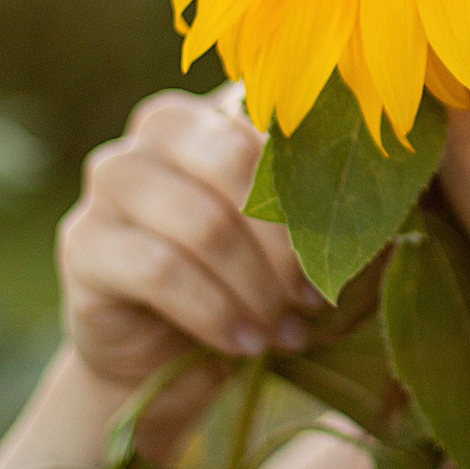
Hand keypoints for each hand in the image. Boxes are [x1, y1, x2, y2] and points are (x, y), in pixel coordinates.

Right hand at [57, 82, 324, 397]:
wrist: (165, 360)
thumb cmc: (249, 286)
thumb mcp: (298, 244)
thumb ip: (330, 208)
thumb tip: (387, 204)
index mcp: (222, 108)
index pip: (277, 120)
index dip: (318, 190)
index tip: (348, 252)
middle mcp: (159, 127)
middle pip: (234, 160)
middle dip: (284, 242)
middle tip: (312, 298)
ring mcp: (113, 178)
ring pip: (200, 220)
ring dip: (253, 286)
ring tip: (282, 332)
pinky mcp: (82, 240)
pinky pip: (158, 269)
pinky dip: (212, 312)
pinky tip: (242, 343)